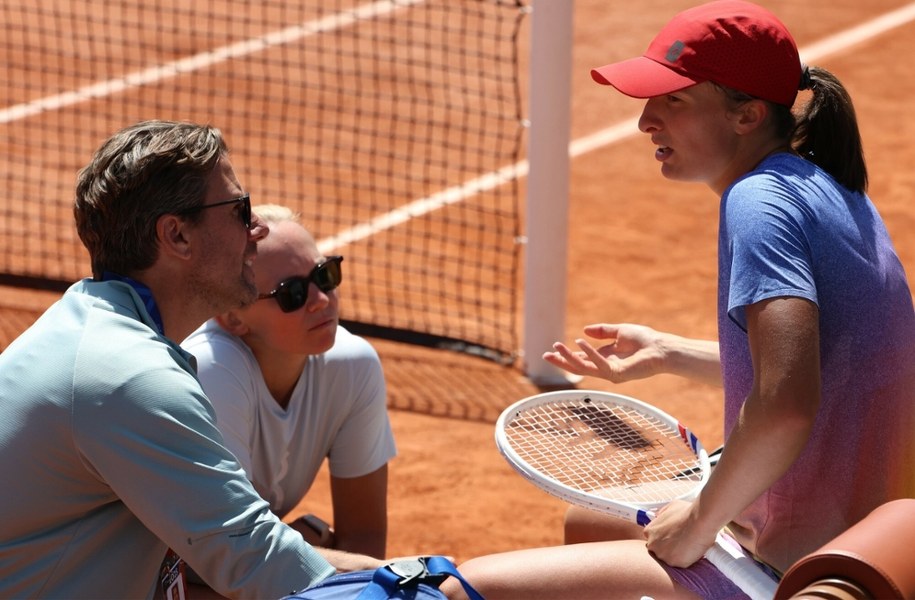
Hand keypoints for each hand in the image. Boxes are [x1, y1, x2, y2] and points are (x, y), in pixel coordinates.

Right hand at [542, 323, 666, 382]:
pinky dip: (588, 353)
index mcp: (605, 358)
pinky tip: (579, 342)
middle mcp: (605, 367)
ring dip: (568, 358)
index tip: (553, 349)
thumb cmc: (645, 340)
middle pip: (578, 367)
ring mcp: (610, 372)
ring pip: (583, 368)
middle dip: (561, 361)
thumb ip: (602, 331)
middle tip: (545, 355)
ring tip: (556, 348)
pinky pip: (598, 363)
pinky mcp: (616, 373)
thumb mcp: (619, 331)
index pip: (582, 359)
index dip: (567, 355)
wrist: (661, 348)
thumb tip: (584, 330)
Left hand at [644, 500, 716, 567]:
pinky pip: (678, 564)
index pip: (652, 540)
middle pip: (657, 551)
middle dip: (668, 548)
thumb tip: (659, 517)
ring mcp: (662, 555)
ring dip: (676, 555)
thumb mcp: (669, 508)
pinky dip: (685, 560)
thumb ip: (661, 515)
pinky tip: (691, 551)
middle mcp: (652, 544)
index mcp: (649, 531)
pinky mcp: (673, 563)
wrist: (699, 521)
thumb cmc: (687, 513)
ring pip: (668, 559)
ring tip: (687, 546)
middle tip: (680, 543)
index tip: (671, 539)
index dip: (663, 540)